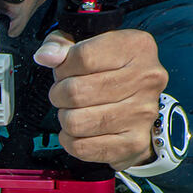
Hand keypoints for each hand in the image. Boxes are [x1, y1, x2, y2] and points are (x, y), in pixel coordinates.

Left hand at [34, 28, 167, 169]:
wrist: (139, 106)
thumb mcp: (86, 46)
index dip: (62, 68)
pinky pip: (82, 147)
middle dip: (59, 94)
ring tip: (73, 111)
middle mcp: (146, 79)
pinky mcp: (135, 142)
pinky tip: (78, 131)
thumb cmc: (108, 72)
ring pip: (76, 122)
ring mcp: (143, 113)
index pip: (83, 57)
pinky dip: (70, 140)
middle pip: (76, 92)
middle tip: (64, 95)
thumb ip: (61, 45)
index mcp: (136, 47)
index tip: (63, 72)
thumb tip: (45, 56)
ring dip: (65, 118)